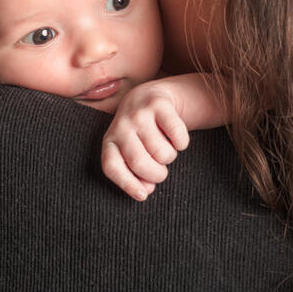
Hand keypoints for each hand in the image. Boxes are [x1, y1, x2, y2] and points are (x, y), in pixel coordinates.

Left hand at [101, 82, 189, 200]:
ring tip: (167, 149)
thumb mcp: (133, 151)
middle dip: (156, 174)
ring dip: (170, 157)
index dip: (127, 184)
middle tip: (161, 172)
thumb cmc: (142, 134)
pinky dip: (182, 143)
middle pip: (139, 162)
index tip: (143, 195)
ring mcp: (139, 113)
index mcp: (110, 141)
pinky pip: (177, 136)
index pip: (112, 166)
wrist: (151, 96)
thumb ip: (137, 173)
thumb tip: (146, 190)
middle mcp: (121, 126)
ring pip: (161, 152)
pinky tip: (177, 138)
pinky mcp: (158, 104)